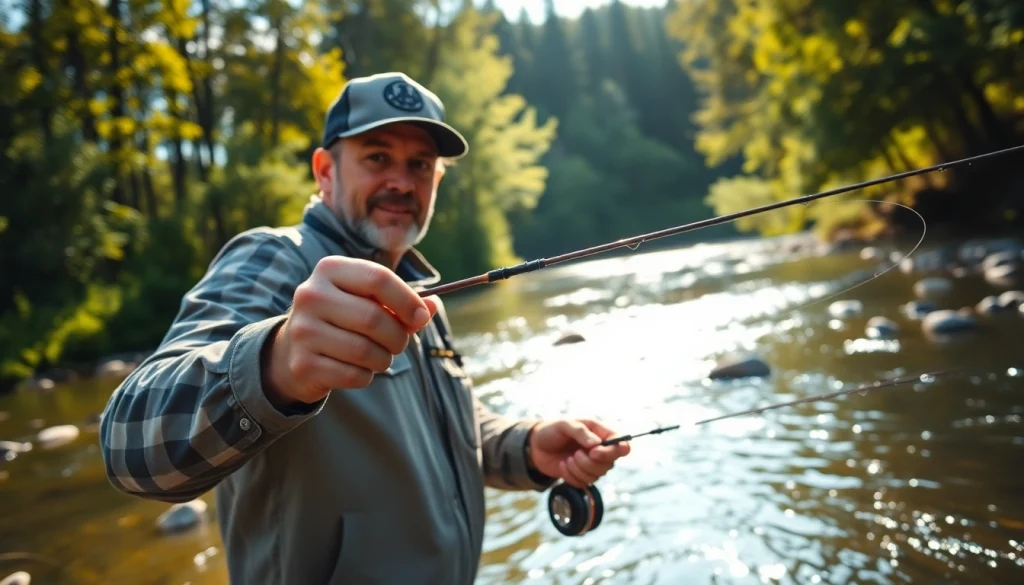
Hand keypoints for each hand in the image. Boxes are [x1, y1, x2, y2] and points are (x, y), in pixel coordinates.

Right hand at [262, 255, 438, 405]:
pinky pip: (353, 375)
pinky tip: (356, 369)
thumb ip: (402, 302)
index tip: (421, 317)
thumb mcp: (368, 300)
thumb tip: (432, 307)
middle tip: (400, 343)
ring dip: (384, 359)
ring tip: (378, 356)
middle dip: (398, 336)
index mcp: (330, 269)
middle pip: (374, 318)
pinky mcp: (302, 364)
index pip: (378, 279)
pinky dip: (366, 376)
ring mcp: (303, 330)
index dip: (407, 300)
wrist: (293, 349)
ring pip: (365, 351)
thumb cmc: (343, 318)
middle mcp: (311, 295)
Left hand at [528, 419, 630, 487]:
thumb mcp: (565, 425)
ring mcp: (592, 464)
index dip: (614, 452)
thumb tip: (596, 444)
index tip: (595, 453)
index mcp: (601, 433)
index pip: (622, 445)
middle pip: (610, 464)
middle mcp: (600, 450)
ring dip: (579, 469)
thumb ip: (580, 431)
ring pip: (597, 476)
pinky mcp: (582, 476)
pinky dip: (571, 476)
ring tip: (567, 459)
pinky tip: (563, 465)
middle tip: (575, 454)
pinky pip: (584, 483)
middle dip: (590, 462)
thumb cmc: (552, 430)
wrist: (536, 446)